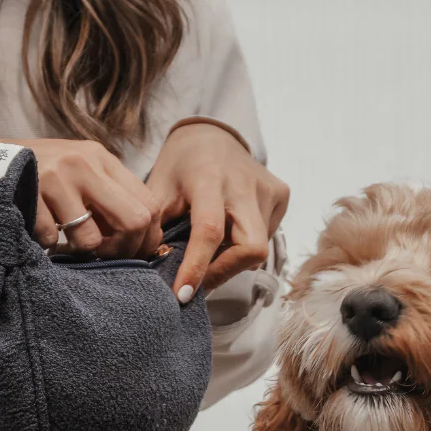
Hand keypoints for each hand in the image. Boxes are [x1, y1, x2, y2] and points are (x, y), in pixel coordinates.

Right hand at [0, 136, 162, 257]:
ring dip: (77, 251)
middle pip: (136, 220)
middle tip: (104, 257)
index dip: (147, 238)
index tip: (132, 253)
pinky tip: (34, 229)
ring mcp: (57, 176)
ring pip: (91, 239)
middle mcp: (85, 163)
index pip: (149, 204)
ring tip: (61, 241)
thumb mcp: (78, 174)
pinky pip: (51, 240)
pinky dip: (44, 245)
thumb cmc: (37, 177)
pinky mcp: (30, 192)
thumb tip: (143, 240)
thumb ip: (108, 198)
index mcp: (102, 159)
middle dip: (124, 251)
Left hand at [147, 122, 289, 299]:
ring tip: (212, 252)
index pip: (209, 230)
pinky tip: (231, 234)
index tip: (183, 295)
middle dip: (226, 272)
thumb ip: (154, 227)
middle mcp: (244, 183)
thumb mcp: (158, 188)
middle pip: (251, 247)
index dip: (197, 267)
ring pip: (258, 248)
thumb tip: (149, 270)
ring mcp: (267, 189)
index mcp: (208, 178)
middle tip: (201, 281)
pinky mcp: (281, 195)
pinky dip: (245, 247)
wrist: (212, 135)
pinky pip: (266, 238)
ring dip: (231, 260)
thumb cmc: (180, 166)